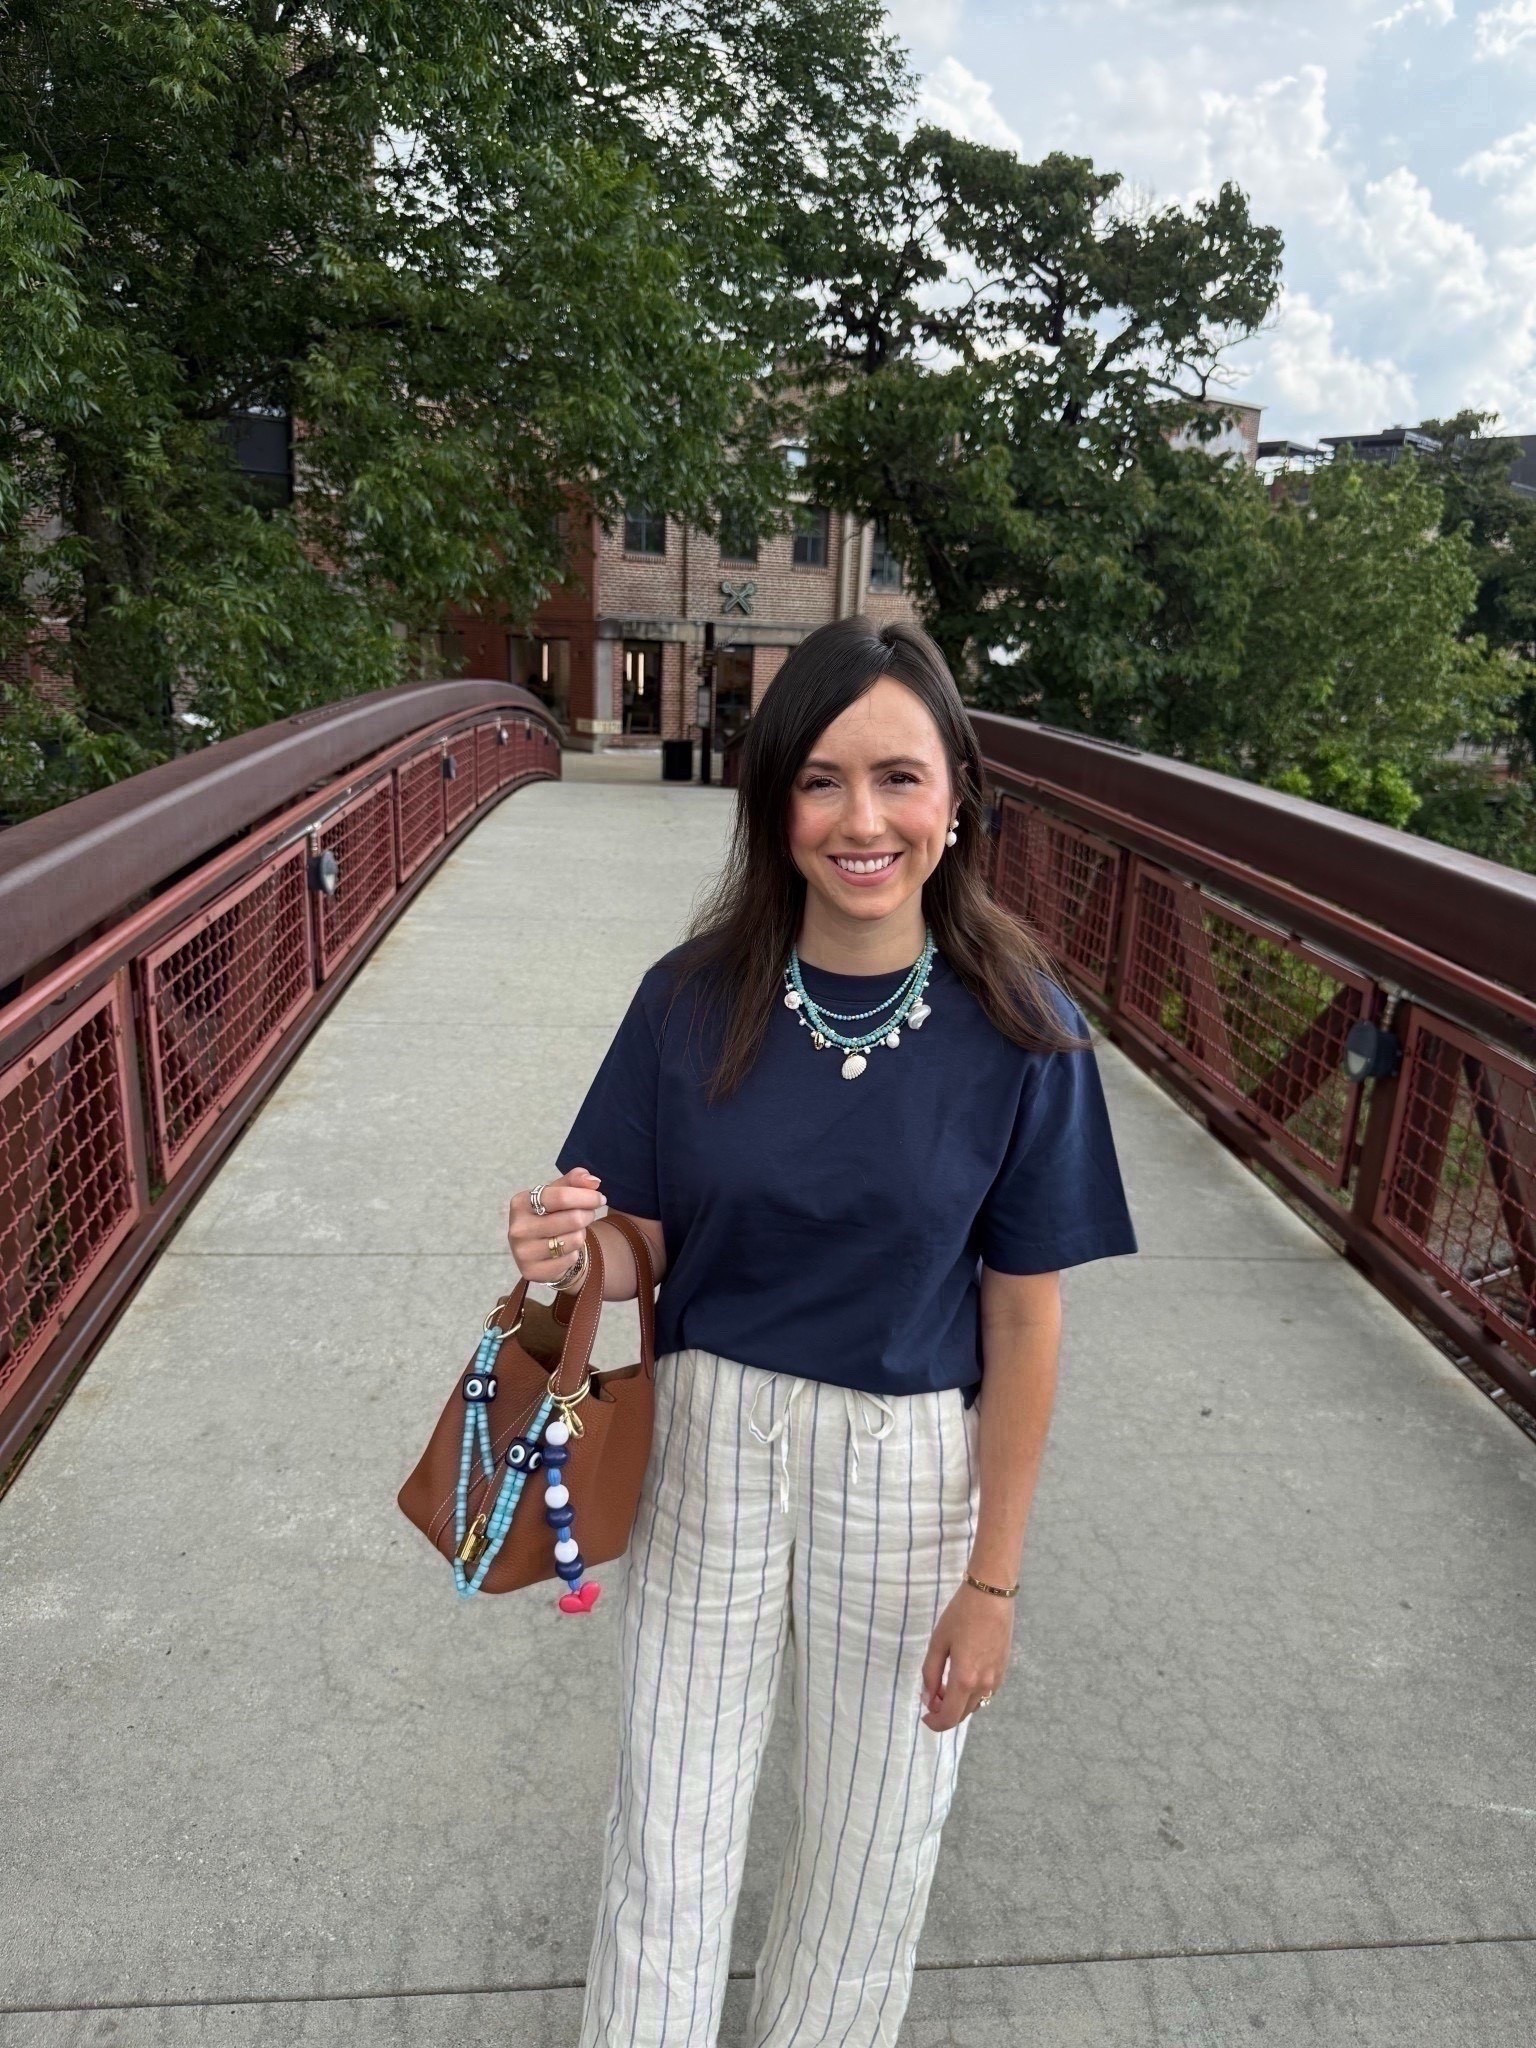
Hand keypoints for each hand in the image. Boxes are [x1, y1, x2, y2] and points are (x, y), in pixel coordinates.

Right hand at [507, 1167, 606, 1283]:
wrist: (538, 1250)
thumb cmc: (549, 1216)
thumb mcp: (558, 1193)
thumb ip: (575, 1181)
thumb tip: (593, 1181)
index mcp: (521, 1203)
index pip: (561, 1196)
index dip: (587, 1196)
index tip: (600, 1198)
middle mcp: (518, 1228)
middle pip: (572, 1219)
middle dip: (587, 1215)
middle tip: (587, 1214)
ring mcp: (523, 1252)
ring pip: (574, 1240)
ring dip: (581, 1234)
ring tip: (574, 1231)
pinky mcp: (532, 1271)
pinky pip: (570, 1259)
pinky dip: (574, 1253)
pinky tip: (565, 1250)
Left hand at [918, 1580, 1014, 1731]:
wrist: (991, 1595)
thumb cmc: (960, 1615)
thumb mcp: (938, 1642)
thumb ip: (930, 1674)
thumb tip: (928, 1698)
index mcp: (965, 1679)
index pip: (949, 1717)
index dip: (935, 1723)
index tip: (924, 1716)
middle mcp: (984, 1685)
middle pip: (963, 1714)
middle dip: (945, 1712)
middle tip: (931, 1696)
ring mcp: (997, 1679)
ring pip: (975, 1705)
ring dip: (959, 1703)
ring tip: (945, 1685)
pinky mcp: (1004, 1670)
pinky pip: (986, 1693)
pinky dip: (972, 1694)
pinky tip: (963, 1677)